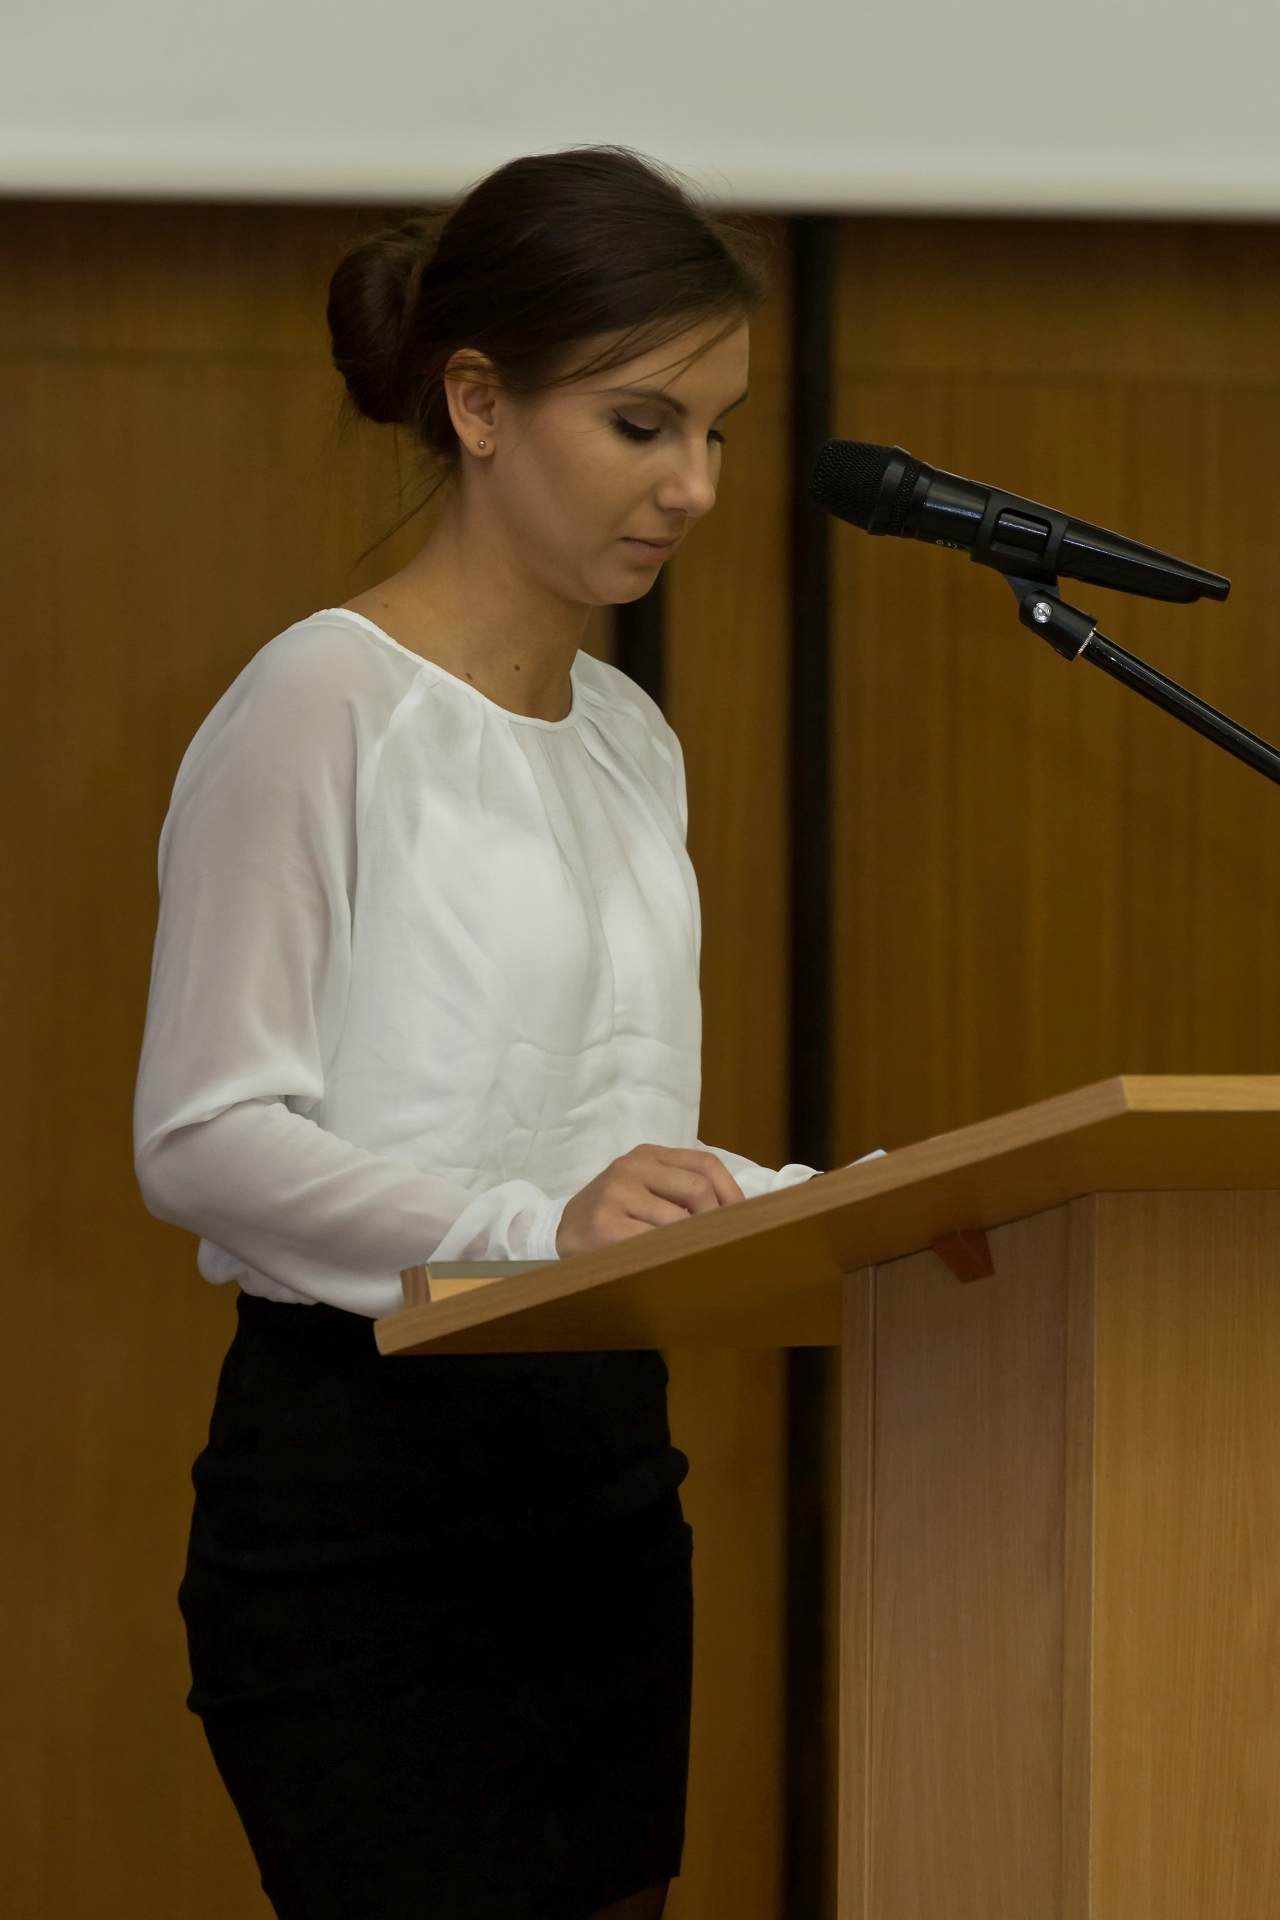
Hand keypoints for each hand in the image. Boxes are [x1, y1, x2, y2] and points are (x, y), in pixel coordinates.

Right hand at [556, 1145, 744, 1255]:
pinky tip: (668, 1265)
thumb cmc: (614, 1214)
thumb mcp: (645, 1189)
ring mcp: (615, 1194)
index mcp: (648, 1155)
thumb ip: (681, 1190)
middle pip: (698, 1190)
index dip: (731, 1194)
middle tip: (717, 1245)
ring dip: (691, 1244)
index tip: (743, 1220)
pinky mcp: (603, 1225)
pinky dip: (668, 1257)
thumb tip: (737, 1214)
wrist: (558, 1232)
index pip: (705, 1164)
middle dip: (714, 1222)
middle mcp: (631, 1167)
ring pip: (678, 1222)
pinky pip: (653, 1244)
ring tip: (691, 1258)